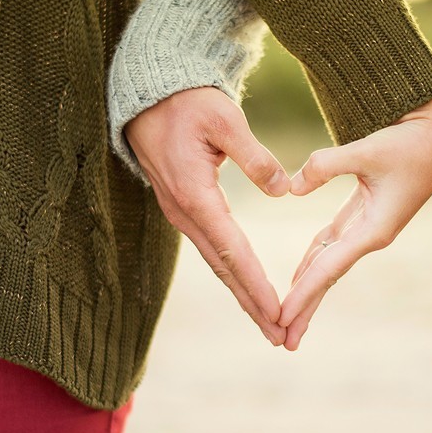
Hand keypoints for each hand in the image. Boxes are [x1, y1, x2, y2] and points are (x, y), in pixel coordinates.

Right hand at [124, 87, 290, 345]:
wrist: (148, 96)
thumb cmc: (187, 103)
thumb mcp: (224, 119)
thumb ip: (254, 156)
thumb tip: (283, 190)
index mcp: (195, 195)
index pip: (232, 250)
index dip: (256, 284)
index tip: (278, 312)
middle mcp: (185, 212)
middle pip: (224, 269)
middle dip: (252, 304)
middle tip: (280, 336)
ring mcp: (181, 213)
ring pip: (217, 263)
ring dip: (242, 294)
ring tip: (268, 323)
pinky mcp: (184, 208)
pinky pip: (211, 249)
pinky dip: (232, 273)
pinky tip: (246, 287)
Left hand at [279, 94, 431, 349]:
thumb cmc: (410, 142)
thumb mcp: (368, 149)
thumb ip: (325, 166)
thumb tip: (290, 188)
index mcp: (374, 230)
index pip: (329, 269)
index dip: (303, 294)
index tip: (281, 318)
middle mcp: (370, 236)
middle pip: (328, 278)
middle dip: (305, 308)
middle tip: (282, 340)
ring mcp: (367, 228)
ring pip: (328, 265)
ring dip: (307, 290)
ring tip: (287, 318)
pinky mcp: (363, 215)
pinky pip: (331, 246)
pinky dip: (313, 261)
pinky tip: (298, 277)